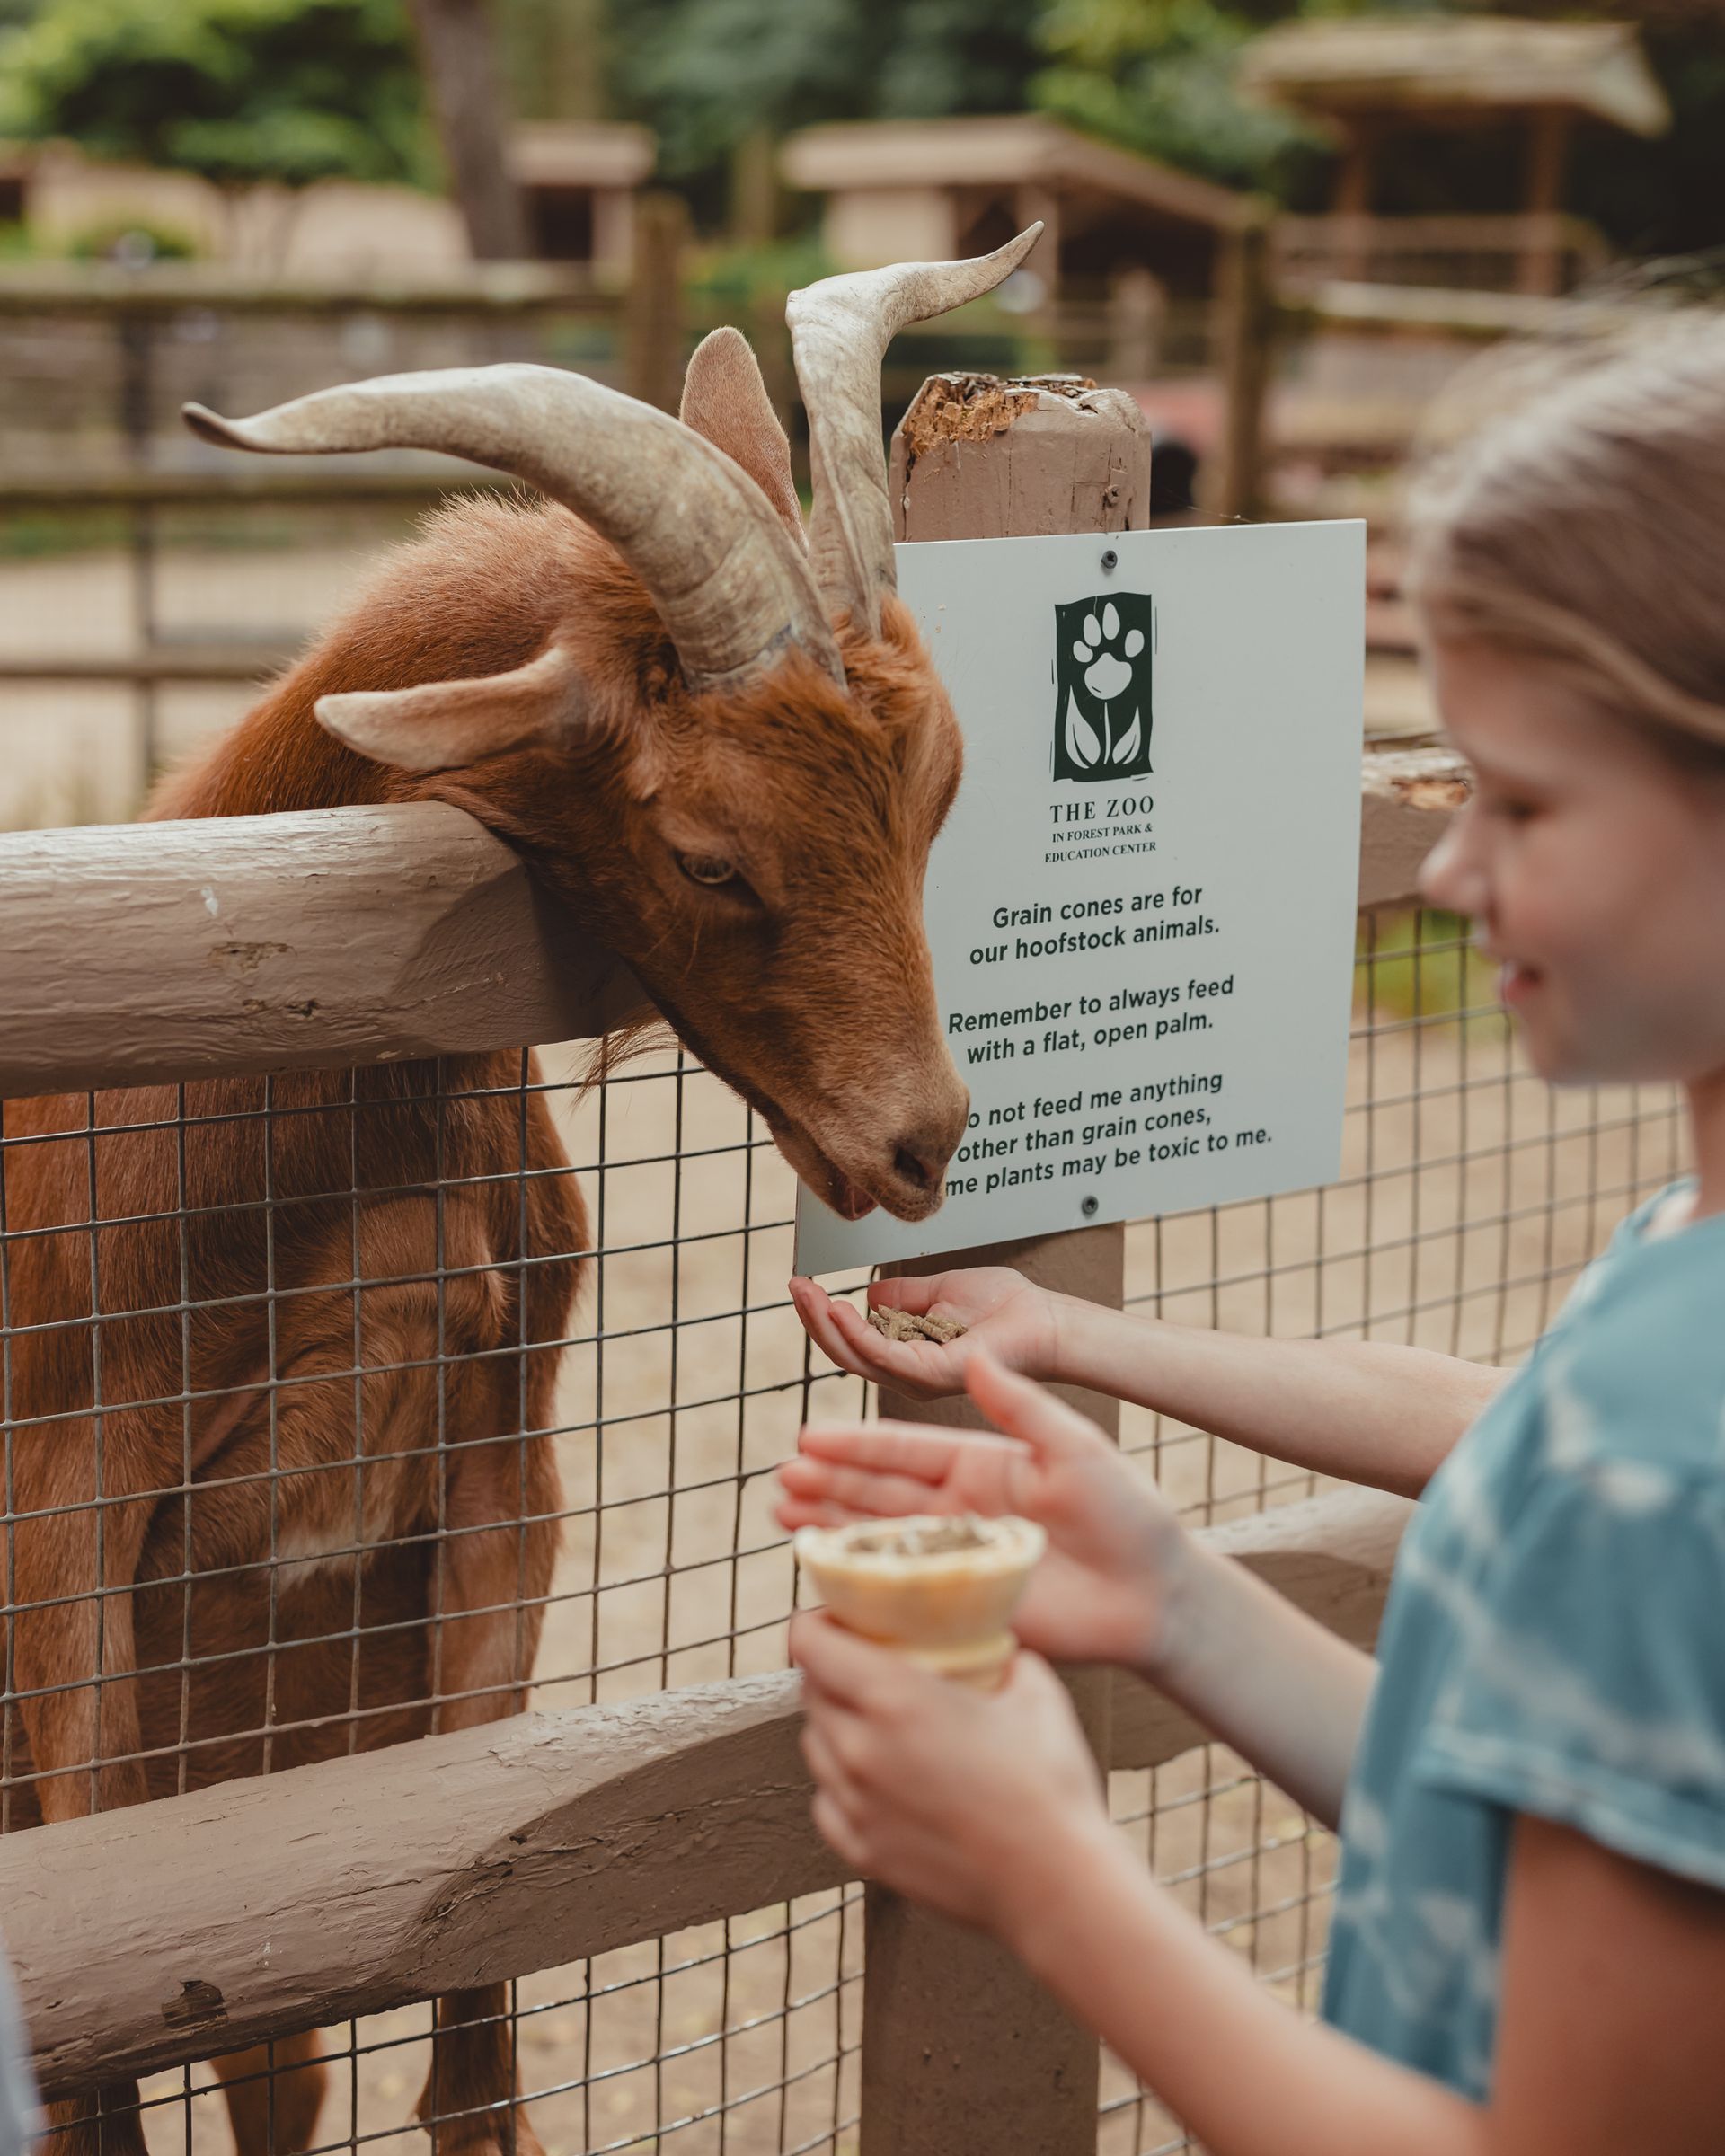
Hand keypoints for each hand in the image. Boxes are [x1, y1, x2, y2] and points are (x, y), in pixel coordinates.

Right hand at [778, 1351, 1189, 1671]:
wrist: (1157, 1593)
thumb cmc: (1129, 1514)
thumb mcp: (1076, 1447)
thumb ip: (1023, 1407)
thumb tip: (978, 1354)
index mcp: (982, 1466)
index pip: (906, 1451)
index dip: (857, 1445)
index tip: (811, 1436)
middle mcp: (961, 1509)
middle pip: (880, 1494)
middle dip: (829, 1484)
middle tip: (783, 1478)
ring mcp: (958, 1559)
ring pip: (881, 1538)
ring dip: (831, 1525)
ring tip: (784, 1515)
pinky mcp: (964, 1606)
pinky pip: (903, 1592)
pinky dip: (859, 1582)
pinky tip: (822, 1571)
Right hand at [788, 1267, 1056, 1401]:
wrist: (1048, 1319)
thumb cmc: (1005, 1307)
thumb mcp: (941, 1291)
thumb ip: (904, 1297)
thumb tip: (870, 1295)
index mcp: (907, 1356)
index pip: (852, 1341)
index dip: (823, 1315)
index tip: (802, 1283)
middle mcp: (908, 1374)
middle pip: (845, 1354)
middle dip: (814, 1319)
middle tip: (794, 1286)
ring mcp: (919, 1379)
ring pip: (857, 1358)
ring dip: (827, 1324)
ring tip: (808, 1293)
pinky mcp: (933, 1377)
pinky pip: (885, 1357)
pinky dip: (858, 1333)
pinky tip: (841, 1307)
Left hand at [792, 1608, 1114, 1938]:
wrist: (1055, 1885)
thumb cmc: (1049, 1785)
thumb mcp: (1034, 1688)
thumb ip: (1002, 1654)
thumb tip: (997, 1645)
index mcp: (894, 1697)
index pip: (810, 1642)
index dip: (816, 1621)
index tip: (838, 1618)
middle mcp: (859, 1747)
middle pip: (810, 1690)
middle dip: (830, 1670)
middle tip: (868, 1665)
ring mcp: (855, 1804)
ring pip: (814, 1745)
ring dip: (836, 1725)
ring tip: (879, 1724)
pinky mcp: (863, 1852)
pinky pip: (827, 1801)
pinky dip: (843, 1784)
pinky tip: (882, 1780)